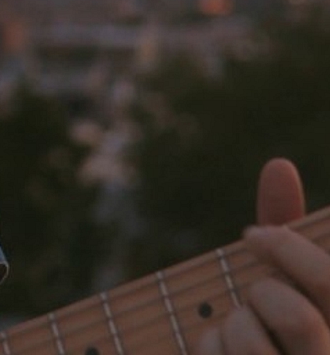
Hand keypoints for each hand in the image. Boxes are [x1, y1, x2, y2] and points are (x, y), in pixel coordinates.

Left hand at [197, 159, 329, 353]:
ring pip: (249, 342)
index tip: (250, 234)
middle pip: (296, 317)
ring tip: (239, 335)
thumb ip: (287, 232)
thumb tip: (278, 164)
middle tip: (254, 300)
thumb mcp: (288, 285)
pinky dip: (206, 348)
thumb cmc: (277, 336)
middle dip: (261, 295)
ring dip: (230, 327)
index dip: (289, 249)